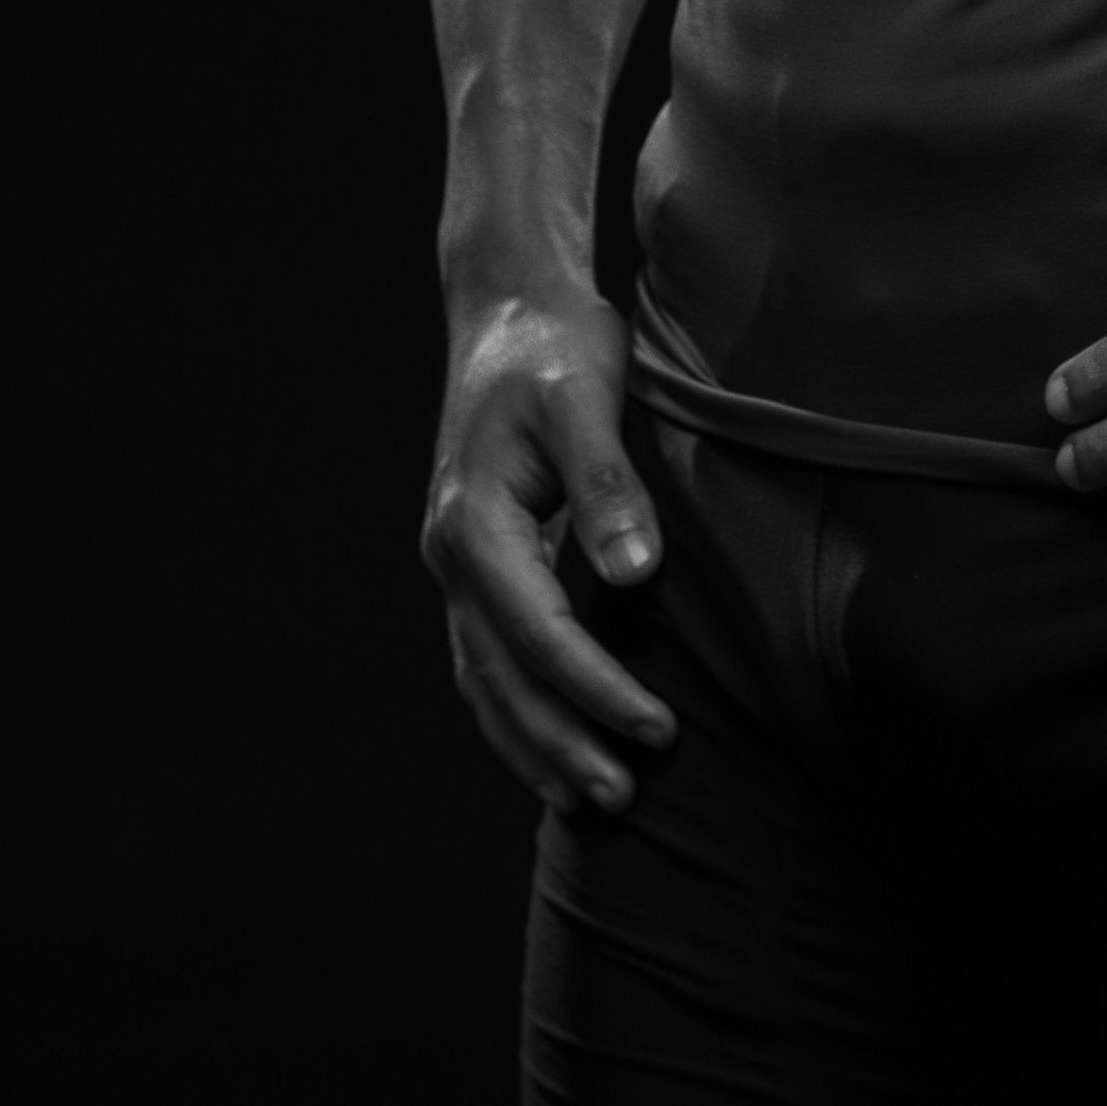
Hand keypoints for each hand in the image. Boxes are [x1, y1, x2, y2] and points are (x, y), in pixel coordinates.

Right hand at [422, 287, 675, 816]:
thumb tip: (634, 577)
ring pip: (485, 679)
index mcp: (475, 521)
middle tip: (624, 797)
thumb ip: (608, 488)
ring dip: (534, 743)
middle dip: (561, 743)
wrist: (508, 305)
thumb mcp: (585, 400)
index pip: (540, 633)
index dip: (597, 690)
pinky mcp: (475, 563)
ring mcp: (455, 563)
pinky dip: (514, 711)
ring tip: (592, 800)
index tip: (655, 731)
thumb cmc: (555, 347)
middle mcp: (452, 553)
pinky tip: (552, 745)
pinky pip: (486, 657)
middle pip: (502, 676)